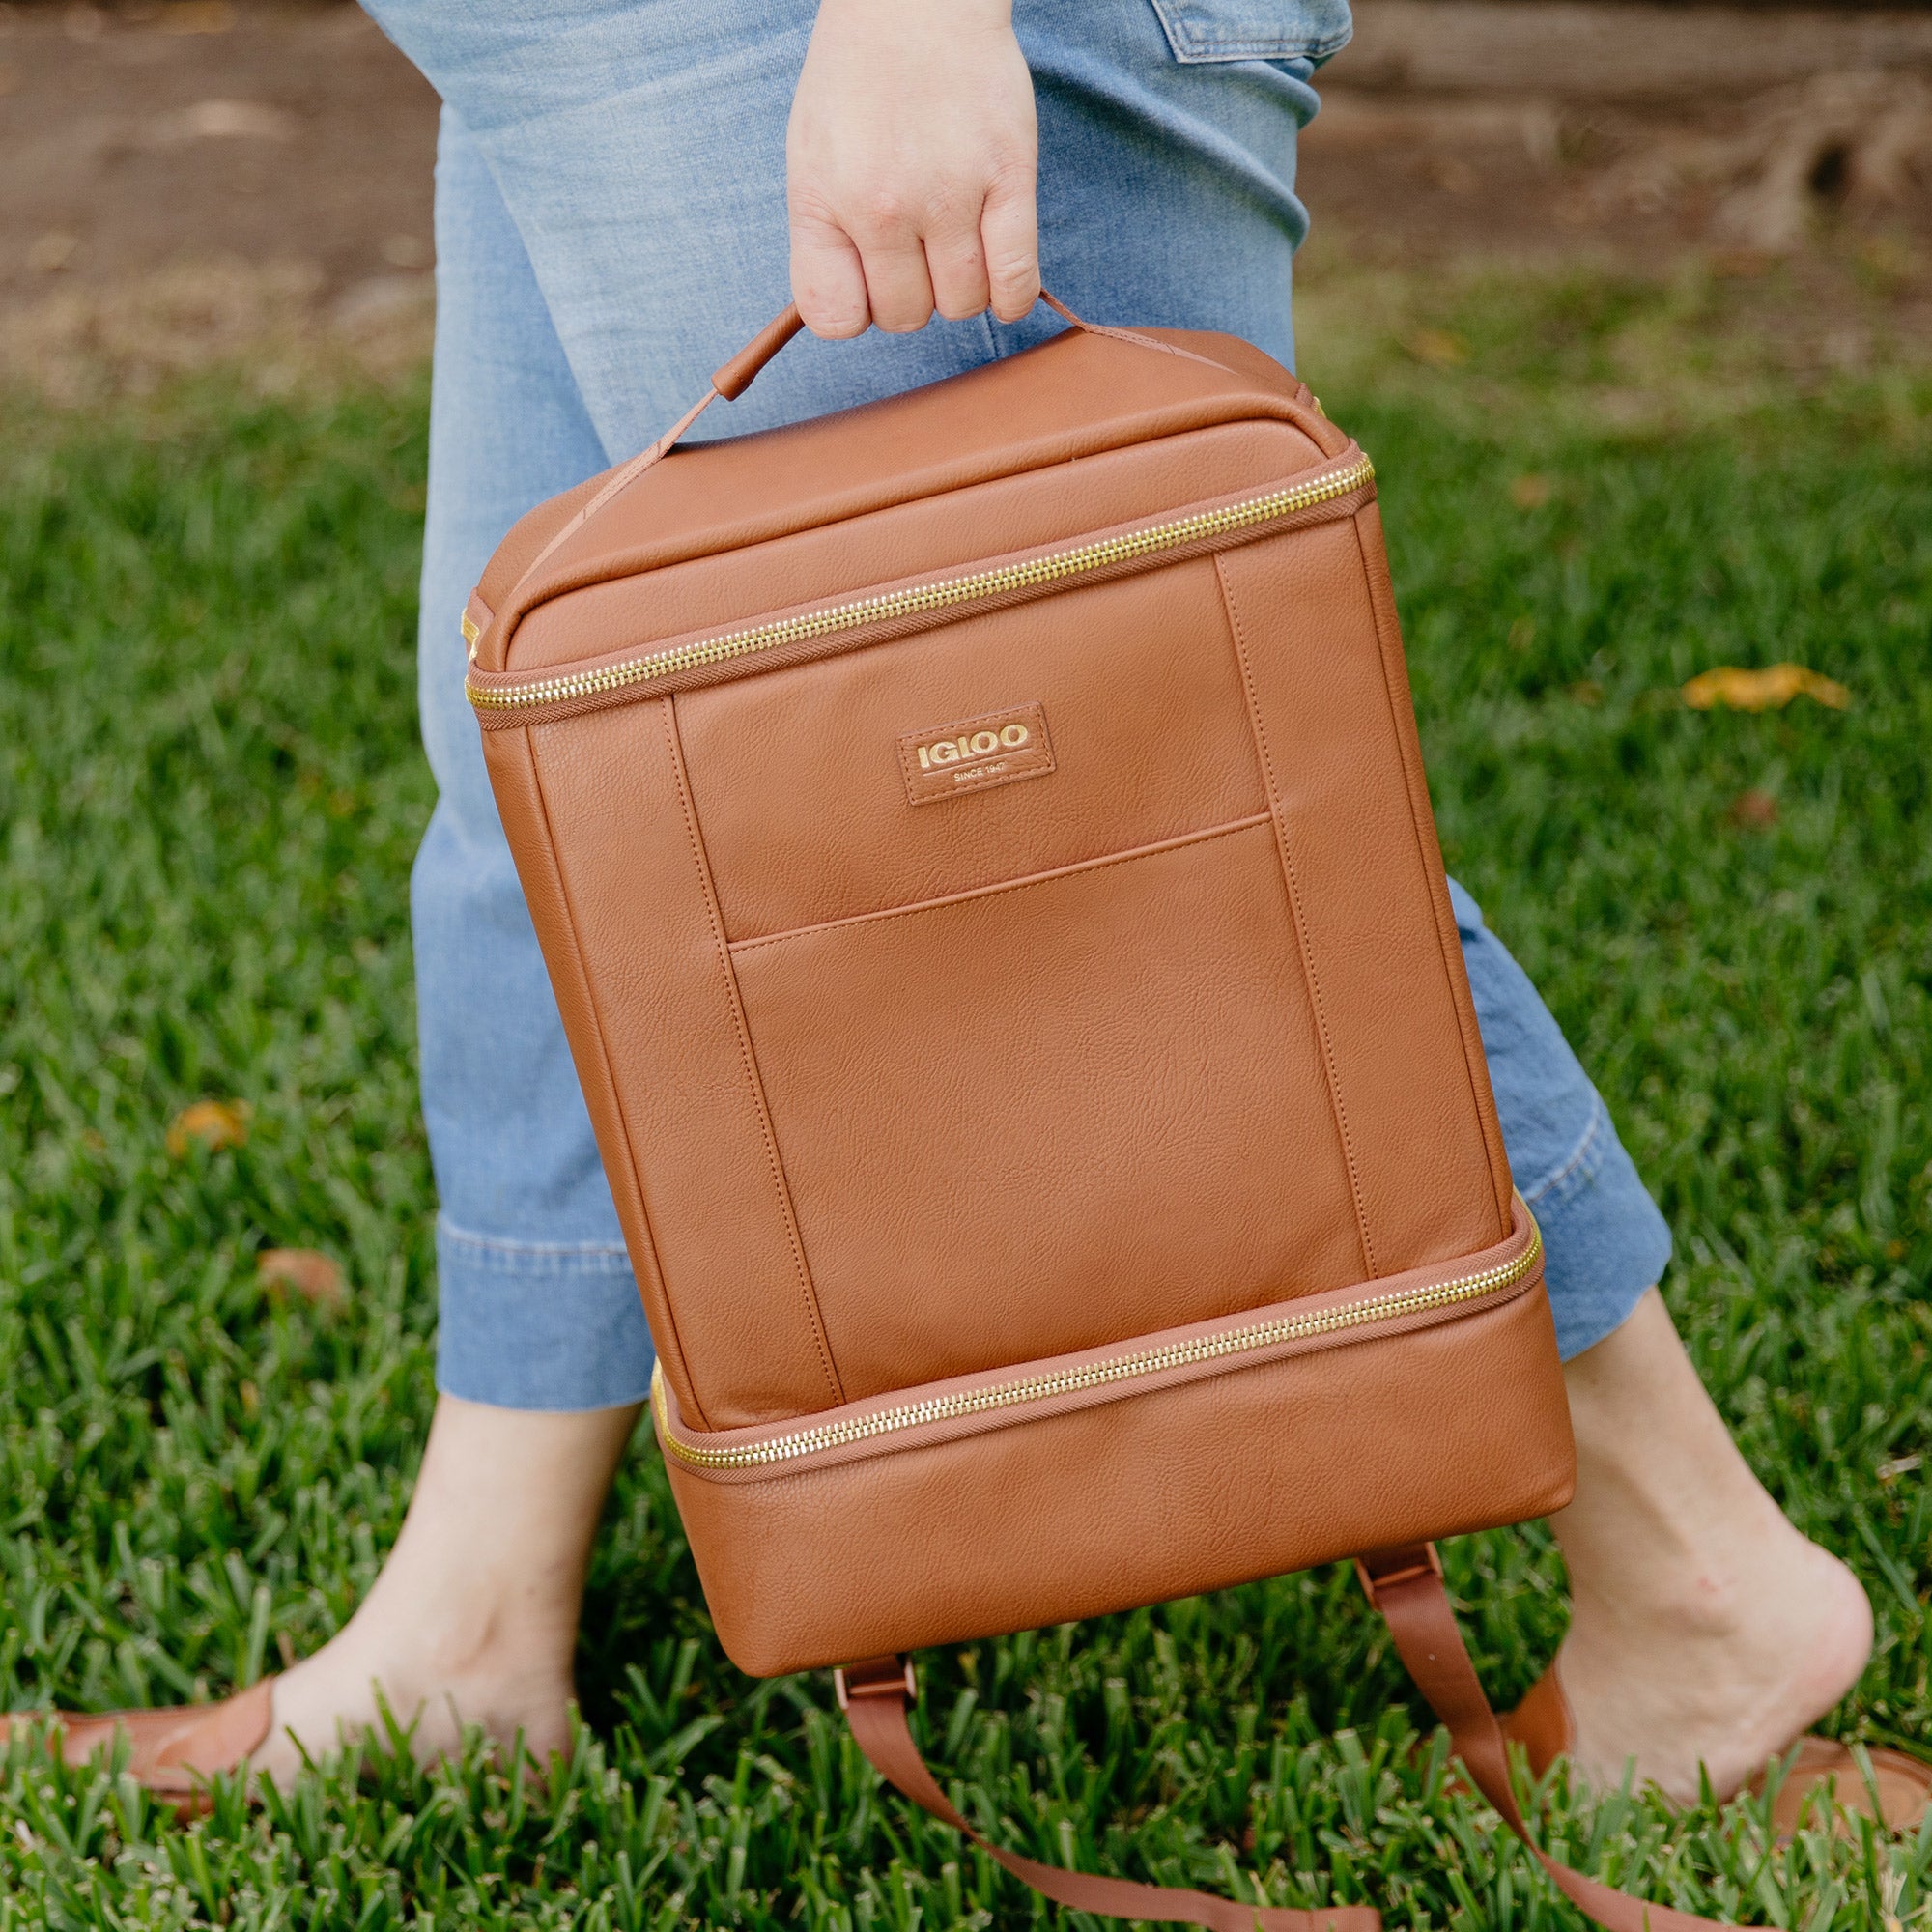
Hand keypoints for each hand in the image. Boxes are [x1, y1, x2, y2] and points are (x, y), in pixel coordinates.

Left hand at [786, 0, 1039, 337]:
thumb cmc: (861, 81)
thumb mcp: (812, 156)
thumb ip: (825, 236)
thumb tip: (848, 313)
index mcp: (824, 201)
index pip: (835, 317)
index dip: (857, 309)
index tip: (870, 279)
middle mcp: (881, 207)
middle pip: (905, 317)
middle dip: (914, 295)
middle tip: (919, 250)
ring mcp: (949, 196)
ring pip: (962, 305)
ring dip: (961, 288)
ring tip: (957, 243)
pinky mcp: (1009, 179)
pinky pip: (1015, 282)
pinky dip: (1010, 296)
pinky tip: (1000, 275)